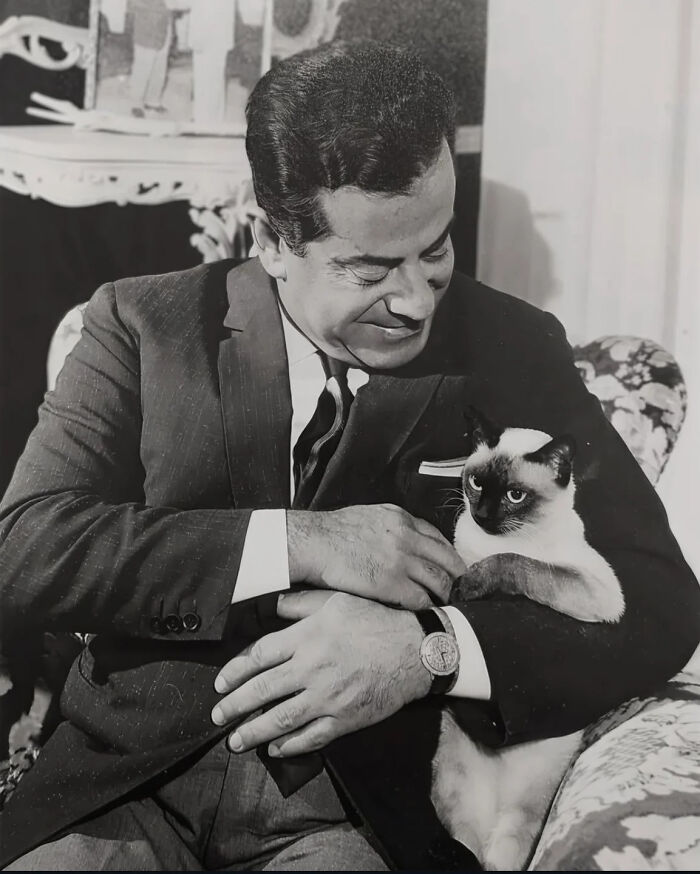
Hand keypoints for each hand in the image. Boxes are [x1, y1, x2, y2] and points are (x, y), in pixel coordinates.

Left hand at [211, 591, 430, 756]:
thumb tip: (269, 604)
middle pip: (263, 690)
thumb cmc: (374, 619)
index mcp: (307, 637)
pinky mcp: (345, 719)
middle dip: (234, 705)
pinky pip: (311, 737)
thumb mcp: (335, 600)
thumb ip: (299, 603)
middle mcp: (312, 668)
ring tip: (235, 740)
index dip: (235, 672)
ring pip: (281, 719)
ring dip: (253, 732)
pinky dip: (290, 746)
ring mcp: (328, 697)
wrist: (415, 649)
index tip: (220, 682)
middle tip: (216, 716)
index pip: (259, 656)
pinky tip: (275, 748)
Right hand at [287, 504, 466, 609]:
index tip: (451, 567)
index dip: (448, 555)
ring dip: (445, 595)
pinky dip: (427, 608)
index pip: (438, 538)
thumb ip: (390, 526)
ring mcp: (402, 560)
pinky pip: (421, 600)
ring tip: (446, 605)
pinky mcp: (392, 583)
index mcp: (401, 519)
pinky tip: (426, 613)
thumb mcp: (369, 516)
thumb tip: (400, 539)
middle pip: (447, 560)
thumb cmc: (332, 532)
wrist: (314, 542)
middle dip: (457, 577)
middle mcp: (407, 537)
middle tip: (460, 589)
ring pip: (439, 581)